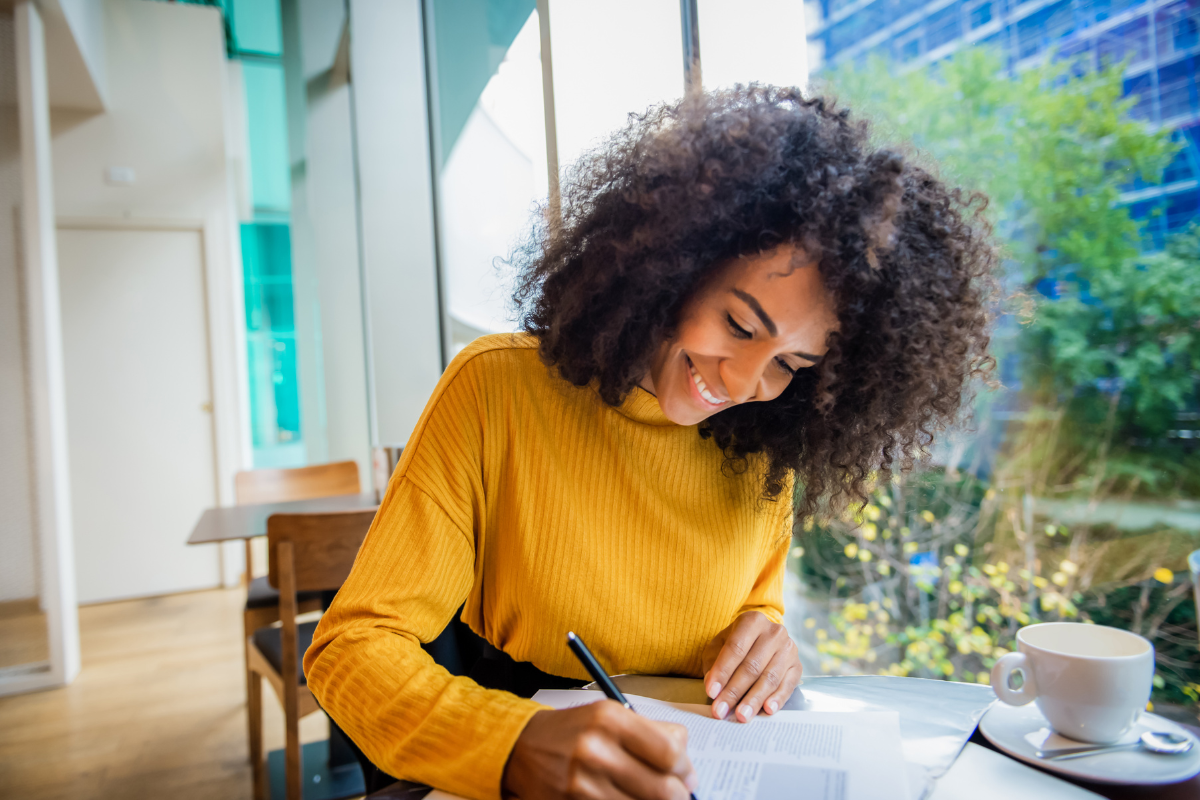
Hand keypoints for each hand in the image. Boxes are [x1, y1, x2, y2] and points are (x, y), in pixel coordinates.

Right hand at [503, 702, 697, 799]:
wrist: (522, 748)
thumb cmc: (572, 731)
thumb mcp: (608, 715)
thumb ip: (650, 731)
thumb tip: (685, 757)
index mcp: (609, 719)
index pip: (669, 752)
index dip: (685, 768)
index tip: (686, 773)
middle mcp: (596, 750)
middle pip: (663, 789)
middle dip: (678, 795)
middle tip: (678, 793)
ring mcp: (583, 783)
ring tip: (650, 794)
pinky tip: (627, 798)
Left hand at [701, 611, 801, 721]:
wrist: (761, 640)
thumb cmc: (736, 645)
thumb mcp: (718, 647)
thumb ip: (713, 665)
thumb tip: (713, 687)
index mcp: (751, 621)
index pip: (735, 648)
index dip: (722, 672)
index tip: (712, 692)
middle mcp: (773, 632)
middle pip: (752, 666)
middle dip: (734, 691)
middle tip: (722, 710)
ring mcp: (788, 649)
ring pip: (769, 678)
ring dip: (754, 699)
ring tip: (742, 715)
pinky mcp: (797, 666)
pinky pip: (787, 685)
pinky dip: (777, 699)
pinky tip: (767, 710)